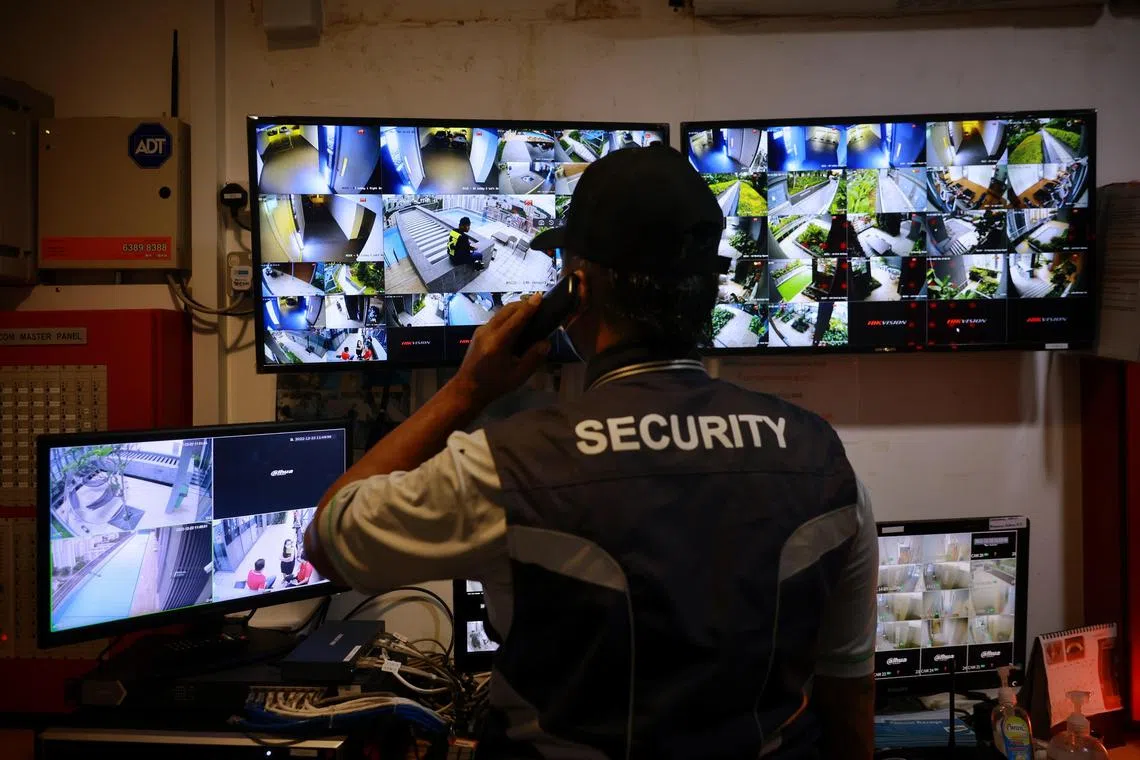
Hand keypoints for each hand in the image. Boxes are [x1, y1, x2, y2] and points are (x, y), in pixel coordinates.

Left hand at [449, 293, 549, 407]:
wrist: (466, 389)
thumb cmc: (494, 385)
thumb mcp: (518, 376)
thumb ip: (533, 358)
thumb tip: (546, 343)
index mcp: (498, 342)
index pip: (517, 319)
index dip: (529, 307)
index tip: (540, 296)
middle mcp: (488, 331)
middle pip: (507, 310)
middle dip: (523, 304)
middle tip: (538, 303)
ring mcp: (481, 331)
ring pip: (500, 313)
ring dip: (515, 309)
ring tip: (529, 310)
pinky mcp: (478, 333)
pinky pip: (496, 319)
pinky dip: (508, 316)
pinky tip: (515, 322)